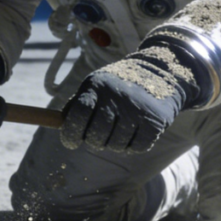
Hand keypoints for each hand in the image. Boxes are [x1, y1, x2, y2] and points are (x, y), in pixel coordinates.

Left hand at [60, 45, 202, 152]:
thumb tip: (60, 125)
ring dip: (113, 145)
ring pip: (115, 145)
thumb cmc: (118, 85)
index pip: (78, 114)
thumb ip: (76, 104)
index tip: (71, 141)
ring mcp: (137, 108)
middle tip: (97, 137)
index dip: (70, 133)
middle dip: (93, 141)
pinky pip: (137, 147)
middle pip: (96, 134)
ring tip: (117, 131)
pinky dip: (132, 146)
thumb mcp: (95, 86)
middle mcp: (116, 96)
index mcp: (97, 85)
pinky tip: (133, 133)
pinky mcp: (155, 121)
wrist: (160, 72)